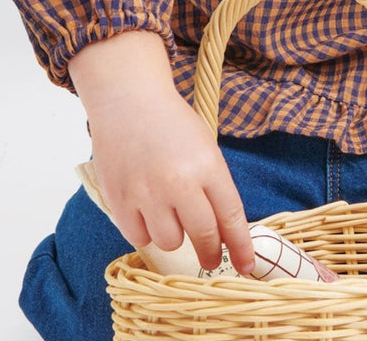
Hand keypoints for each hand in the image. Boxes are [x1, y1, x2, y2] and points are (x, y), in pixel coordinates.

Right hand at [69, 31, 254, 273]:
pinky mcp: (120, 200)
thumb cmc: (172, 124)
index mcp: (207, 166)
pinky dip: (146, 230)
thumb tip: (224, 233)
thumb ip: (214, 188)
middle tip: (211, 258)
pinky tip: (147, 211)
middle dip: (211, 253)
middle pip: (203, 235)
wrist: (129, 102)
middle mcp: (179, 182)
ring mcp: (147, 193)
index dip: (241, 245)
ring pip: (170, 241)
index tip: (246, 265)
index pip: (231, 216)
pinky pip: (139, 237)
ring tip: (169, 212)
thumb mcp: (205, 149)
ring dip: (174, 234)